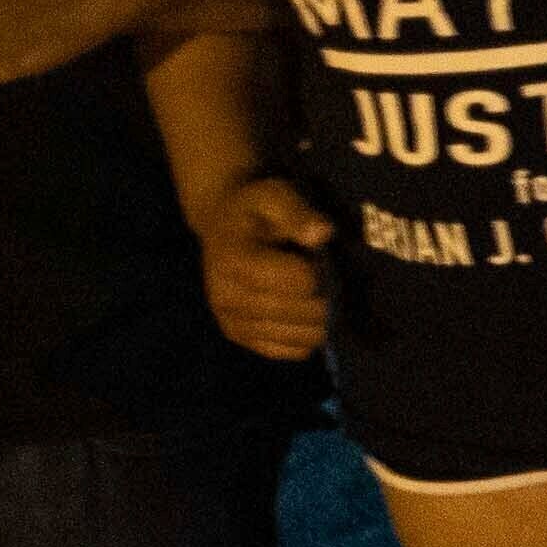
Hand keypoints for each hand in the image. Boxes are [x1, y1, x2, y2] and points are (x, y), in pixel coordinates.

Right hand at [198, 169, 339, 367]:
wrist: (221, 226)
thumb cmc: (255, 209)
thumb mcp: (275, 194)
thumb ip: (298, 212)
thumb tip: (322, 233)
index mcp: (234, 260)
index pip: (299, 282)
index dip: (319, 271)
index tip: (315, 258)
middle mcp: (226, 297)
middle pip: (300, 312)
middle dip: (324, 297)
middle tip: (323, 278)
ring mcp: (231, 322)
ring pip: (298, 337)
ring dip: (320, 320)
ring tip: (314, 296)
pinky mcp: (239, 337)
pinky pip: (288, 352)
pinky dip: (306, 337)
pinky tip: (304, 316)